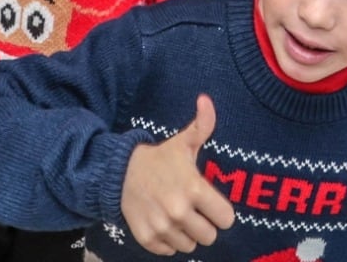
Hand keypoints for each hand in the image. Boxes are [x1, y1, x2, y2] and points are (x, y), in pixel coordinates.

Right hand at [120, 96, 234, 254]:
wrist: (119, 173)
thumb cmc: (159, 159)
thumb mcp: (183, 142)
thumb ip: (202, 125)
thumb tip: (206, 100)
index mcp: (194, 189)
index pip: (226, 219)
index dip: (221, 212)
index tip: (211, 204)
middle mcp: (179, 211)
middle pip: (209, 237)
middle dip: (204, 225)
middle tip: (194, 211)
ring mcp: (162, 227)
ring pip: (190, 246)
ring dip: (186, 234)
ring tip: (177, 216)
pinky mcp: (147, 239)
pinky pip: (169, 252)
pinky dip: (168, 242)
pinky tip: (163, 223)